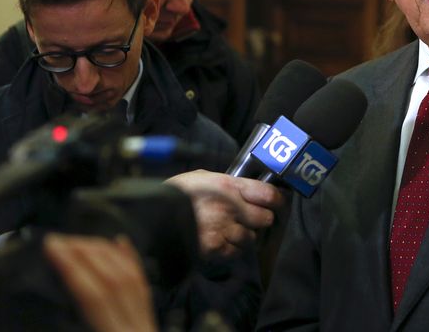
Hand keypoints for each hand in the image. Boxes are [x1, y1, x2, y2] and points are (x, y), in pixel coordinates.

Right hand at [43, 234, 156, 331]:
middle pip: (113, 279)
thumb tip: (63, 279)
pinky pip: (143, 283)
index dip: (70, 266)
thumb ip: (72, 322)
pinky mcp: (150, 320)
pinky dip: (130, 258)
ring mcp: (145, 322)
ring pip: (129, 275)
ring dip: (103, 252)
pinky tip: (120, 242)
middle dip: (85, 253)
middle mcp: (134, 327)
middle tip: (60, 240)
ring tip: (78, 241)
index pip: (92, 295)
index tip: (51, 246)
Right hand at [165, 170, 284, 255]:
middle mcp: (230, 208)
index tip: (277, 202)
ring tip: (227, 229)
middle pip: (265, 219)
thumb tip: (246, 189)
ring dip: (243, 235)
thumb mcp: (202, 176)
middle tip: (250, 217)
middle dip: (260, 219)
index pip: (269, 194)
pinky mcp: (214, 249)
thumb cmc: (175, 193)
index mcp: (228, 185)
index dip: (277, 199)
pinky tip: (218, 240)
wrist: (150, 216)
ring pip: (251, 238)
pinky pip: (235, 252)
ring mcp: (222, 230)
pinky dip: (230, 248)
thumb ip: (227, 183)